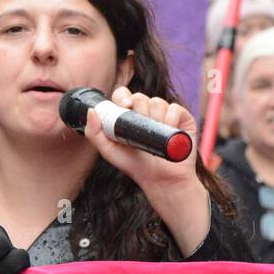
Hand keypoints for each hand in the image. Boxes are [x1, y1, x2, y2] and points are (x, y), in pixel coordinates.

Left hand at [84, 87, 210, 251]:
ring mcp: (165, 114)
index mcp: (130, 116)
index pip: (123, 95)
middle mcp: (147, 112)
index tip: (126, 106)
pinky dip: (171, 120)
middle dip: (139, 111)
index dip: (123, 96)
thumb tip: (91, 111)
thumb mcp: (109, 151)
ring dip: (155, 118)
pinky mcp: (182, 118)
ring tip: (155, 136)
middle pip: (140, 97)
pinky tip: (169, 133)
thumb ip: (95, 134)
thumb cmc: (135, 166)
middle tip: (141, 129)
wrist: (160, 179)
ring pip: (158, 102)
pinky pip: (174, 108)